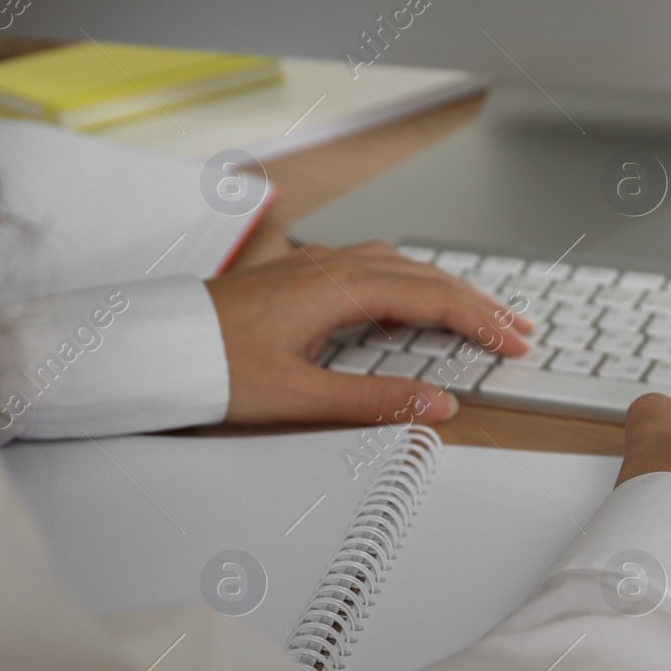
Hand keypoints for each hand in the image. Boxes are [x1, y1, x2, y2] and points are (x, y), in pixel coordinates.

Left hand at [205, 242, 532, 425]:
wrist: (153, 347)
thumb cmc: (212, 367)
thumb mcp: (300, 397)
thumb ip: (375, 401)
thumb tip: (437, 404)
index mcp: (339, 288)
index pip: (433, 298)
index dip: (482, 322)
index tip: (516, 343)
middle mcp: (331, 267)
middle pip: (425, 276)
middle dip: (477, 302)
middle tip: (518, 329)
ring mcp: (313, 266)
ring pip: (399, 266)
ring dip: (443, 290)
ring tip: (476, 316)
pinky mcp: (297, 277)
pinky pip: (370, 267)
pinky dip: (407, 284)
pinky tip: (406, 306)